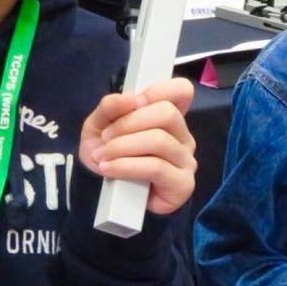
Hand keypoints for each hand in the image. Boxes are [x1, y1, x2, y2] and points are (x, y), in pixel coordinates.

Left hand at [78, 77, 196, 219]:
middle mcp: (183, 137)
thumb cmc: (110, 156)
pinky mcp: (183, 184)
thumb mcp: (100, 126)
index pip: (182, 91)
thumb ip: (111, 107)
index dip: (159, 90)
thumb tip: (129, 99)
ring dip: (122, 147)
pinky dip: (127, 166)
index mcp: (168, 118)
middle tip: (106, 138)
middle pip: (167, 113)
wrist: (109, 196)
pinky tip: (109, 169)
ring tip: (103, 157)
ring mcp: (186, 161)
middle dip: (129, 123)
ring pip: (159, 140)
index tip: (134, 102)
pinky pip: (156, 167)